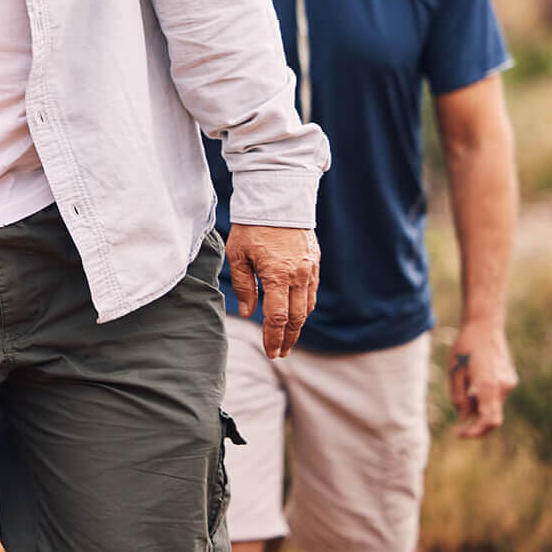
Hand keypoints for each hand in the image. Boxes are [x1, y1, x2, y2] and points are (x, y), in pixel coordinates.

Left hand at [226, 223, 319, 358]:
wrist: (277, 198)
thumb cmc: (251, 226)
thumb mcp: (238, 255)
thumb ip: (243, 285)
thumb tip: (248, 312)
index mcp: (277, 275)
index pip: (277, 317)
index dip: (273, 338)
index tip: (271, 352)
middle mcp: (298, 275)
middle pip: (297, 318)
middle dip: (288, 338)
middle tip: (279, 353)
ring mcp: (309, 269)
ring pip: (307, 306)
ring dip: (298, 325)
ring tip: (286, 337)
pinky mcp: (314, 261)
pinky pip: (311, 291)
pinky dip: (304, 306)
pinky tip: (296, 313)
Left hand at [448, 321, 516, 437]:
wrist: (484, 326)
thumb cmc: (464, 347)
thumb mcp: (454, 372)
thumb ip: (459, 397)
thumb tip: (464, 418)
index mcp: (488, 386)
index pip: (489, 421)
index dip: (475, 432)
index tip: (460, 433)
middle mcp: (503, 387)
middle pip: (493, 417)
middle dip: (476, 423)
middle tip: (460, 422)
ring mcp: (509, 383)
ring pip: (494, 405)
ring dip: (479, 407)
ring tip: (464, 386)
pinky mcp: (510, 378)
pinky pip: (497, 395)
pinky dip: (485, 397)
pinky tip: (474, 380)